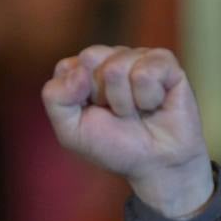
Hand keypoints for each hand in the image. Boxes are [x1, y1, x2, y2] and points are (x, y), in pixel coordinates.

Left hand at [42, 45, 213, 218]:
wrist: (156, 164)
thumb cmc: (113, 146)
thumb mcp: (70, 131)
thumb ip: (56, 98)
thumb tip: (80, 69)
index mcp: (83, 71)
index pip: (66, 68)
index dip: (76, 97)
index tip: (91, 114)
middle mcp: (109, 58)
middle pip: (90, 57)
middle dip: (101, 95)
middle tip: (115, 113)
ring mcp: (138, 56)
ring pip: (117, 67)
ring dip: (125, 102)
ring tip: (136, 111)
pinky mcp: (164, 61)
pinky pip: (146, 72)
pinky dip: (148, 97)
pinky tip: (155, 104)